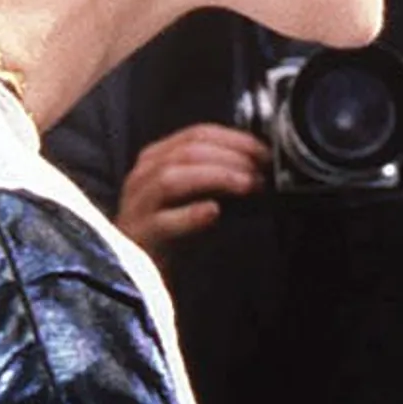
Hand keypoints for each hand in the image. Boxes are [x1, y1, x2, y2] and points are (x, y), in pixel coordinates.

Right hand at [121, 121, 270, 250]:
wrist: (141, 268)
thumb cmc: (172, 226)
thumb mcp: (193, 192)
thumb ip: (216, 173)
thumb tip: (258, 163)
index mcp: (157, 158)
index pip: (197, 134)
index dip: (235, 140)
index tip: (263, 152)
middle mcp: (143, 176)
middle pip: (187, 152)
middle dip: (230, 157)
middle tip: (259, 170)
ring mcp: (139, 205)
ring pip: (172, 178)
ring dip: (216, 177)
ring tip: (245, 185)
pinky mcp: (141, 235)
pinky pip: (164, 221)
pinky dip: (191, 214)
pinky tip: (213, 211)